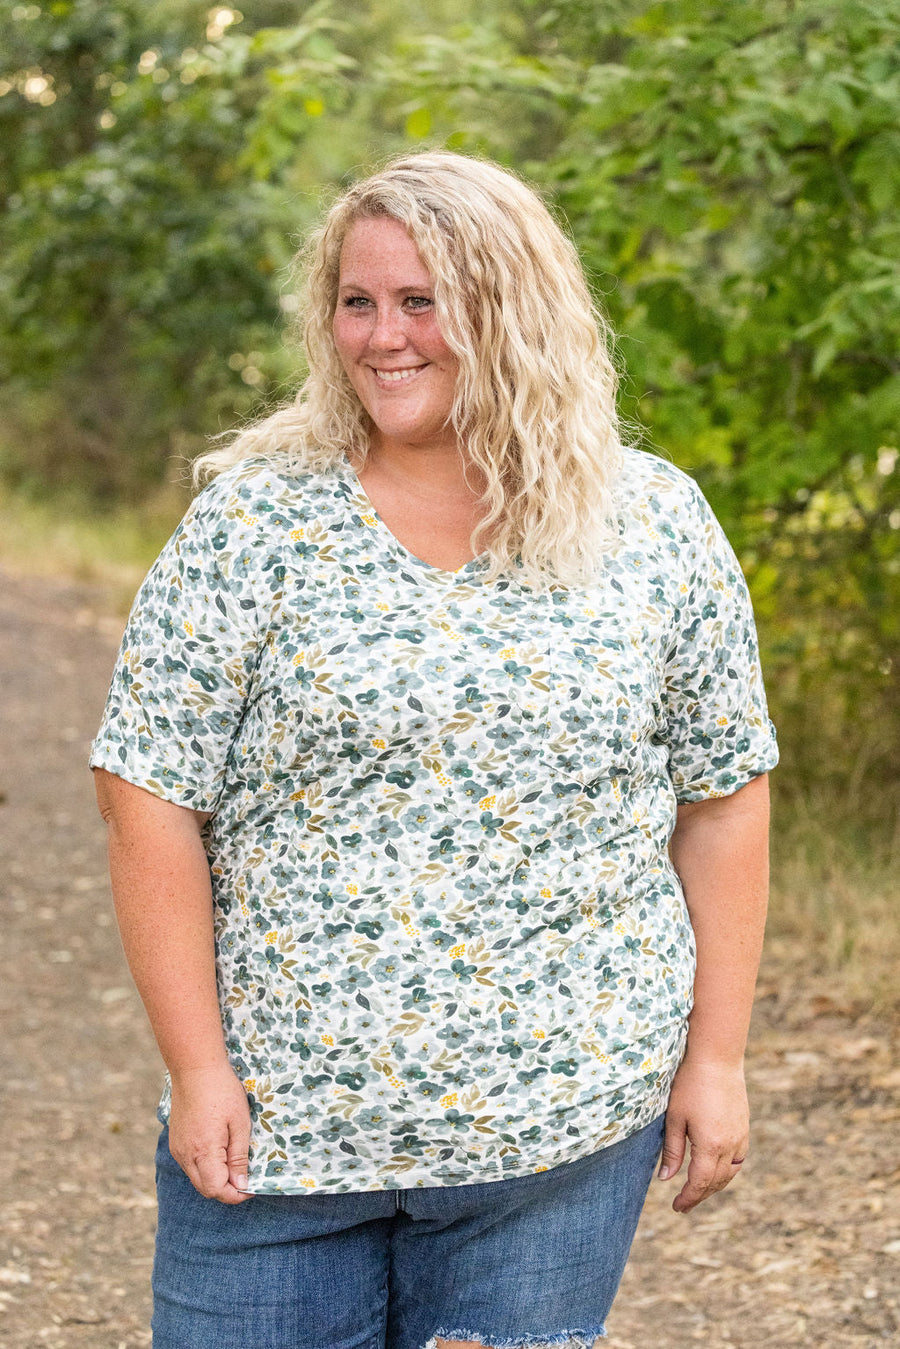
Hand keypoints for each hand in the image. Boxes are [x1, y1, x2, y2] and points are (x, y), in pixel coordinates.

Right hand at [167, 1061, 251, 1204]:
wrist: (195, 1068)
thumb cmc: (222, 1091)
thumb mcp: (240, 1123)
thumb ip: (239, 1157)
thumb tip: (241, 1185)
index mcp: (203, 1152)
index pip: (217, 1190)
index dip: (236, 1195)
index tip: (252, 1186)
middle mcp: (186, 1155)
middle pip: (206, 1189)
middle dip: (227, 1189)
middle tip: (246, 1176)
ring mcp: (178, 1149)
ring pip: (197, 1178)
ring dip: (215, 1178)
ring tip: (234, 1161)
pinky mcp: (176, 1142)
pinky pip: (190, 1165)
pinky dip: (205, 1167)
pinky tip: (218, 1151)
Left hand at [658, 1056, 749, 1213]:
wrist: (717, 1059)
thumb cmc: (690, 1085)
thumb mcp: (674, 1118)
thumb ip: (671, 1150)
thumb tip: (665, 1179)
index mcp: (710, 1145)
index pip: (699, 1183)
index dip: (688, 1198)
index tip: (677, 1207)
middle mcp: (729, 1145)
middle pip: (715, 1182)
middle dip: (699, 1195)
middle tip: (683, 1204)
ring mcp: (740, 1137)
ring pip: (730, 1174)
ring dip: (714, 1185)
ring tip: (698, 1190)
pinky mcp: (744, 1128)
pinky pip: (738, 1160)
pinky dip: (727, 1171)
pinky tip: (716, 1169)